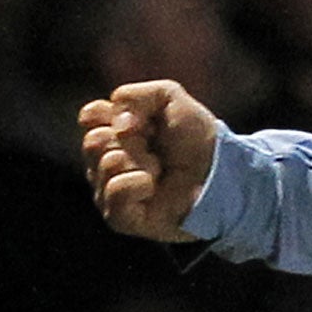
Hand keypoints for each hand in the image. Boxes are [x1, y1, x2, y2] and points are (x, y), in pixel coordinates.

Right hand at [78, 80, 219, 241]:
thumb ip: (136, 94)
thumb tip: (115, 118)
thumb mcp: (171, 99)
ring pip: (106, 163)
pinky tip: (152, 187)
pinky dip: (137, 184)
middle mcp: (106, 162)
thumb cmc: (196, 139)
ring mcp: (110, 191)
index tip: (144, 121)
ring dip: (141, 162)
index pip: (89, 116)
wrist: (222, 173)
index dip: (114, 114)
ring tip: (160, 170)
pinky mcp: (119, 217)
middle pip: (94, 140)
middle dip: (133, 140)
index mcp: (113, 134)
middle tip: (156, 149)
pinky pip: (114, 190)